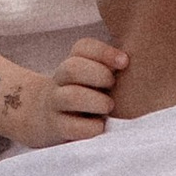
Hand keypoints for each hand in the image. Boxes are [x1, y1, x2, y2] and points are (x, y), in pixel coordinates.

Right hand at [10, 38, 125, 149]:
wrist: (45, 117)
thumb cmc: (84, 94)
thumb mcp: (94, 76)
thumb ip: (112, 67)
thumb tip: (130, 63)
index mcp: (73, 63)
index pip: (83, 47)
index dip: (104, 52)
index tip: (124, 62)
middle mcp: (61, 81)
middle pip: (72, 68)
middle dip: (98, 75)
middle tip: (112, 85)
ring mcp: (56, 105)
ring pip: (71, 97)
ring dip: (96, 101)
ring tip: (109, 107)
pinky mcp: (56, 128)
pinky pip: (72, 127)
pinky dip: (91, 127)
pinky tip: (101, 126)